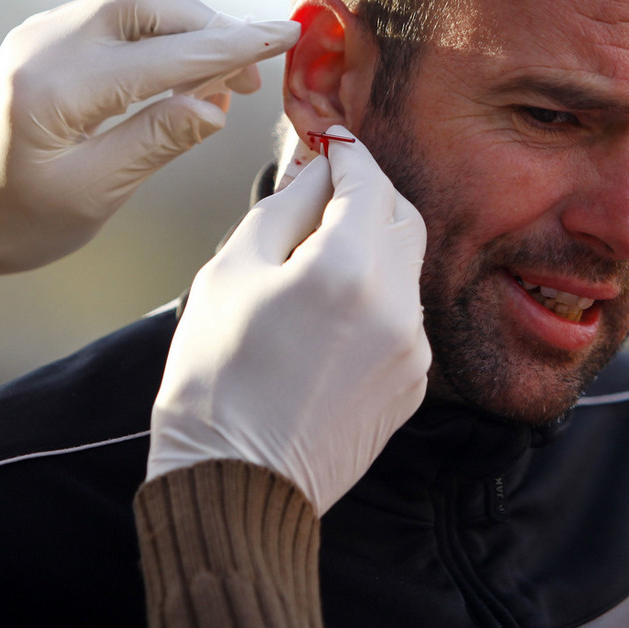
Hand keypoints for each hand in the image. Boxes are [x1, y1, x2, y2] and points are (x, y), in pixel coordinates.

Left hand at [0, 0, 298, 296]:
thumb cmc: (14, 221)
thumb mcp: (93, 195)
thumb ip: (158, 141)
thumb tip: (220, 103)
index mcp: (57, 91)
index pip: (165, 56)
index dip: (233, 46)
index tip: (286, 37)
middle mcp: (46, 44)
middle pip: (151, 0)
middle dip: (211, 25)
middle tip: (253, 73)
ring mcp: (42, 33)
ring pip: (137, 1)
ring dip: (189, 27)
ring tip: (226, 76)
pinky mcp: (45, 37)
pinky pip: (116, 16)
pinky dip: (161, 34)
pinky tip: (184, 71)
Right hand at [147, 126, 429, 515]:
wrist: (236, 484)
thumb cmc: (215, 379)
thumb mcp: (231, 272)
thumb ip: (284, 209)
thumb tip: (318, 172)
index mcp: (347, 268)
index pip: (368, 180)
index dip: (348, 153)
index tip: (330, 143)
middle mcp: (397, 304)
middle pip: (402, 216)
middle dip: (369, 194)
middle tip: (325, 193)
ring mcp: (413, 348)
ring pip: (405, 267)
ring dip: (371, 247)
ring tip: (314, 262)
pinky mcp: (413, 383)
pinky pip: (404, 316)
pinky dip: (375, 297)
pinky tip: (328, 316)